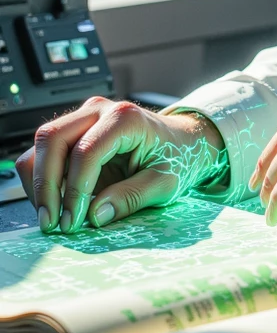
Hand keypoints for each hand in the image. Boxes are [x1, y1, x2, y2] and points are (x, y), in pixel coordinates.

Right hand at [15, 97, 226, 234]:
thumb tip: (94, 215)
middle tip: (51, 222)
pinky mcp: (75, 131)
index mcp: (125, 118)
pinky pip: (45, 152)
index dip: (74, 190)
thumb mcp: (165, 182)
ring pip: (42, 144)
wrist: (182, 141)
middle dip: (45, 185)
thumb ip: (131, 197)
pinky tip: (55, 204)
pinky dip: (41, 179)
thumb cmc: (177, 157)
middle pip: (52, 139)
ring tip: (51, 217)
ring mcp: (84, 117)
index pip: (86, 152)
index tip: (73, 222)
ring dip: (38, 182)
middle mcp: (99, 110)